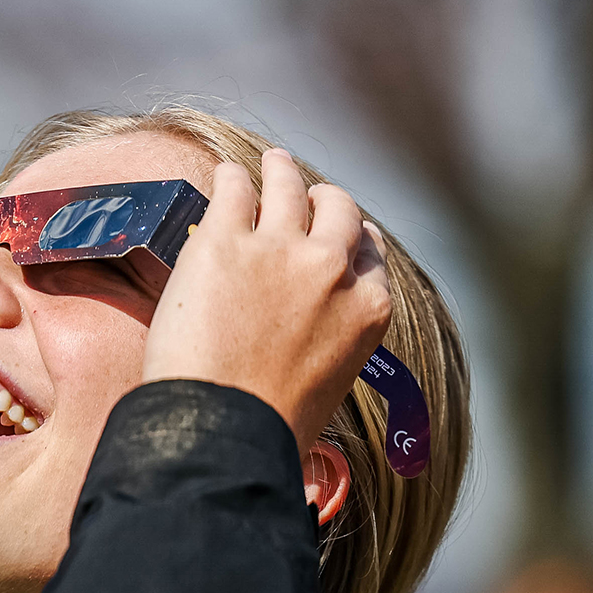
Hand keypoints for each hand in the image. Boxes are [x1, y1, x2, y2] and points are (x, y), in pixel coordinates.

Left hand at [142, 149, 391, 449]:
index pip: (370, 255)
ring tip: (275, 162)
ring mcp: (279, 249)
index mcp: (367, 309)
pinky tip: (227, 176)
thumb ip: (330, 343)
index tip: (345, 235)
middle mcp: (331, 270)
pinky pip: (234, 189)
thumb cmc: (269, 426)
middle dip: (327, 200)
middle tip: (310, 193)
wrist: (222, 429)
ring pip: (289, 187)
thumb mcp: (329, 384)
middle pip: (339, 211)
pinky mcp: (225, 240)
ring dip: (283, 171)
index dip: (355, 239)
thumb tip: (307, 340)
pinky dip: (233, 179)